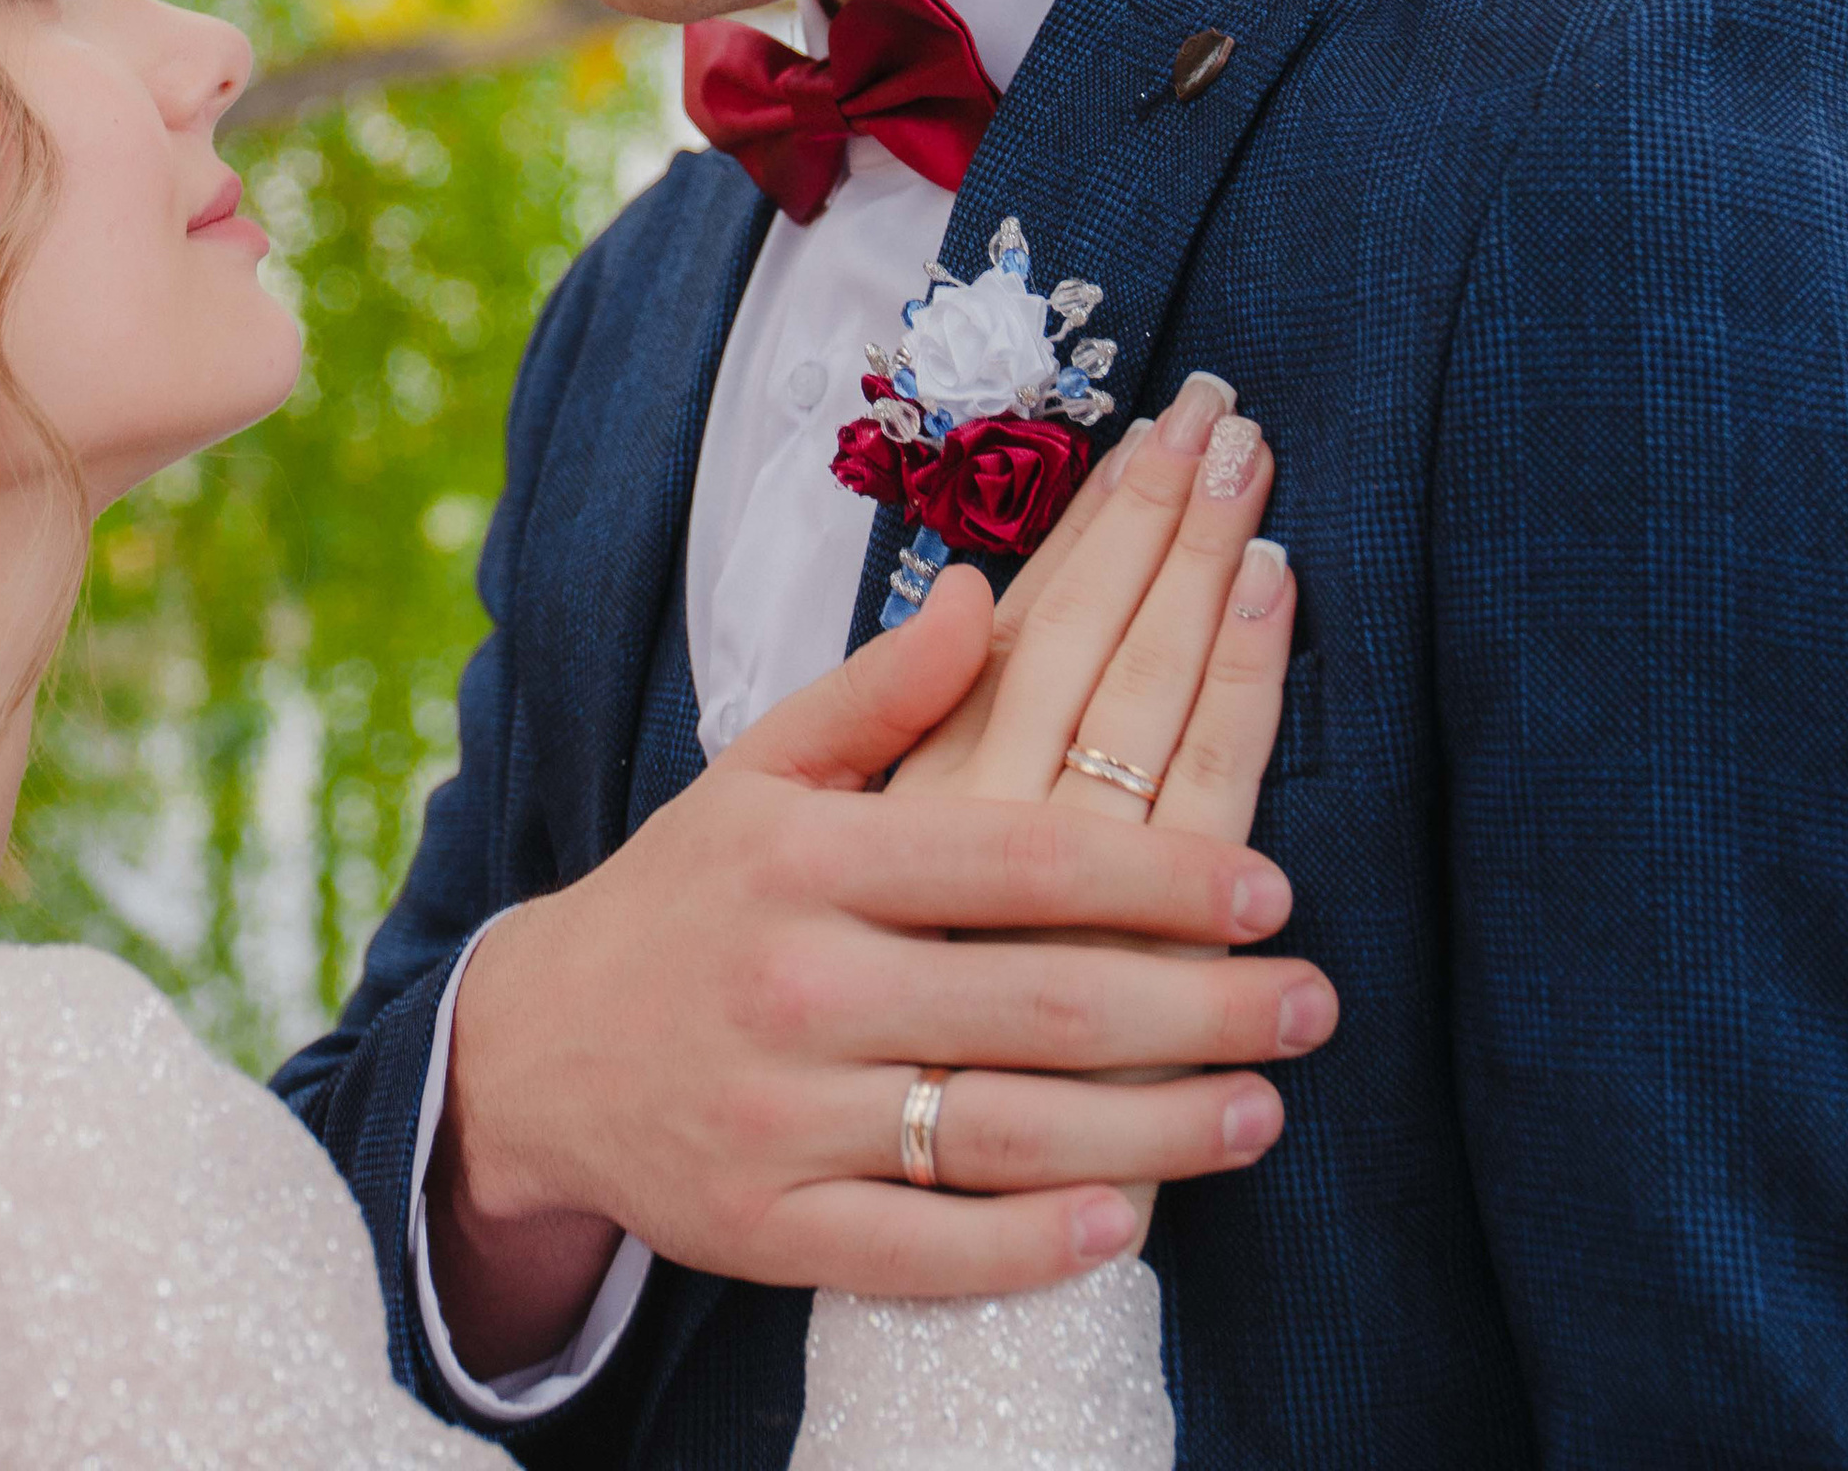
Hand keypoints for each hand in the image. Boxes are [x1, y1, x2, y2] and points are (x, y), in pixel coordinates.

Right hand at [428, 517, 1331, 1375]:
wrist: (534, 1049)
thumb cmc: (685, 893)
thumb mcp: (760, 772)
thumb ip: (882, 692)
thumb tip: (992, 594)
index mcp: (806, 861)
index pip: (1018, 863)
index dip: (1159, 879)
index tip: (1270, 890)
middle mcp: (798, 986)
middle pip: (1041, 1005)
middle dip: (1202, 1007)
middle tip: (1313, 1001)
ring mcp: (781, 1119)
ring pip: (1005, 1135)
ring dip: (1160, 1134)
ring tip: (1265, 1107)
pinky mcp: (767, 1231)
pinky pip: (925, 1252)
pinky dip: (1034, 1244)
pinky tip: (1127, 1219)